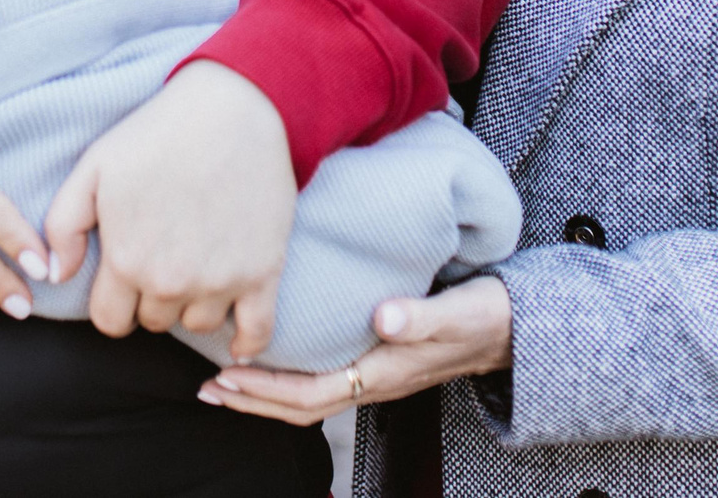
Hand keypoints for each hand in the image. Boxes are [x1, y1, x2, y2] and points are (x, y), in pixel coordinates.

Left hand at [44, 60, 295, 359]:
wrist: (233, 108)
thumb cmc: (158, 133)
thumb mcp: (94, 167)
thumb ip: (64, 225)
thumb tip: (56, 275)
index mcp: (127, 259)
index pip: (111, 321)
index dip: (114, 303)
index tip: (126, 279)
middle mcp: (171, 280)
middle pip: (155, 322)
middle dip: (154, 298)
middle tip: (166, 255)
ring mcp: (220, 280)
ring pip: (199, 325)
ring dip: (195, 305)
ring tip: (198, 265)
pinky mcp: (263, 273)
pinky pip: (256, 334)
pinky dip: (247, 343)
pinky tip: (238, 339)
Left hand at [199, 275, 514, 424]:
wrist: (510, 328)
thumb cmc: (483, 317)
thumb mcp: (458, 312)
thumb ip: (421, 316)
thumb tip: (384, 319)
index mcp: (384, 375)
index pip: (313, 396)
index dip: (268, 389)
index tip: (228, 375)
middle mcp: (373, 383)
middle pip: (301, 406)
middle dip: (253, 399)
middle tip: (207, 388)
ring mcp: (373, 377)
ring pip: (307, 398)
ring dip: (263, 392)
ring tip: (224, 383)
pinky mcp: (374, 363)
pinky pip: (320, 381)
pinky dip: (285, 378)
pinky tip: (268, 362)